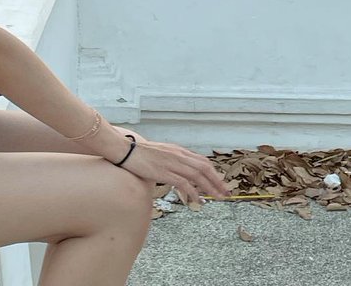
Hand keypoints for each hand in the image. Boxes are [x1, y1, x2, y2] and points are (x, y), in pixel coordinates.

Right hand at [117, 138, 231, 204]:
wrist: (125, 150)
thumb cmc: (140, 154)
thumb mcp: (161, 156)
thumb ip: (172, 162)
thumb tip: (179, 174)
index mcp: (178, 150)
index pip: (202, 161)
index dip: (214, 173)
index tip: (221, 184)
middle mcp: (178, 155)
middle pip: (204, 168)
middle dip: (217, 181)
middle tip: (226, 194)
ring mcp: (172, 162)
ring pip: (197, 175)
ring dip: (209, 187)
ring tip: (217, 198)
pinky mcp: (164, 171)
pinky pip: (183, 182)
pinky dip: (193, 191)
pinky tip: (197, 200)